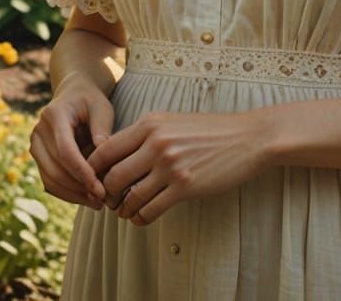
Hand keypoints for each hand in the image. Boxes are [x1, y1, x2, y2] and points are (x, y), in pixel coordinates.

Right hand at [28, 72, 113, 210]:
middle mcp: (38, 131)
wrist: (73, 95)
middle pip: (56, 168)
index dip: (81, 172)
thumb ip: (102, 126)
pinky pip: (49, 181)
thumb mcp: (102, 106)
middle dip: (79, 187)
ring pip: (50, 179)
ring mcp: (35, 145)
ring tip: (96, 202)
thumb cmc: (91, 101)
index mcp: (54, 115)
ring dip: (73, 195)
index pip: (65, 150)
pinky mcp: (37, 157)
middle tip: (102, 200)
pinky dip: (66, 193)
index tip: (99, 188)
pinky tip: (85, 197)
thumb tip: (102, 153)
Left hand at [86, 109, 270, 226]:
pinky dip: (140, 218)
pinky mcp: (185, 186)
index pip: (105, 149)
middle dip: (106, 194)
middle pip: (112, 177)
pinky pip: (150, 210)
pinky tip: (142, 217)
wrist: (246, 138)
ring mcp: (171, 165)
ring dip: (123, 210)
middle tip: (110, 201)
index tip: (97, 181)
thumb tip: (114, 157)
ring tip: (125, 211)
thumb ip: (144, 135)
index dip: (94, 170)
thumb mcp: (172, 122)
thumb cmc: (208, 131)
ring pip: (130, 197)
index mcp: (149, 124)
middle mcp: (156, 143)